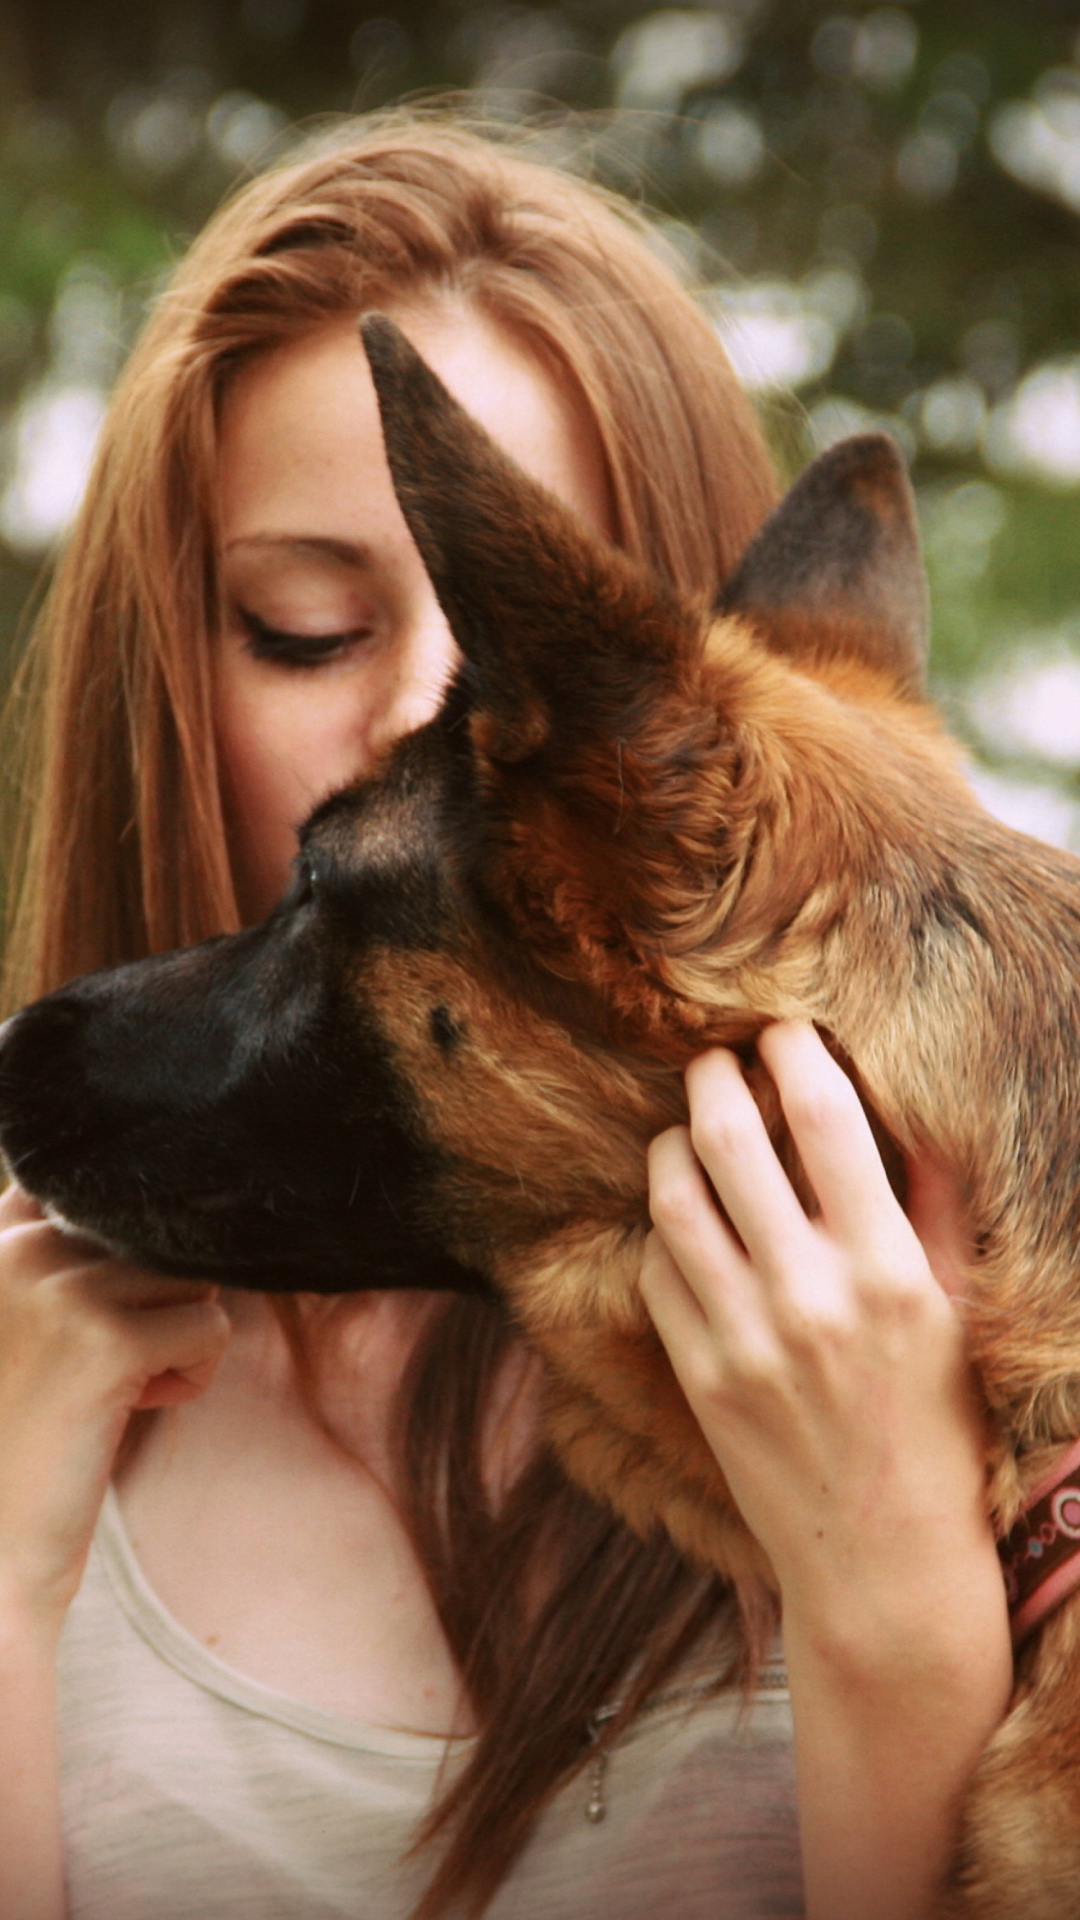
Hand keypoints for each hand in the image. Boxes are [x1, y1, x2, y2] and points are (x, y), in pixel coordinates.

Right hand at [0, 1183, 230, 1635]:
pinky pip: (210, 1329)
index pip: (101, 1188)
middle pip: (160, 1235)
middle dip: (158, 1299)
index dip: (134, 1243)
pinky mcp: (106, 1343)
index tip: (111, 1314)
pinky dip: (195, 1375)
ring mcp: (61, 1291)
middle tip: (107, 1364)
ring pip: (194, 1276)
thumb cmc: (29, 1420)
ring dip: (179, 1335)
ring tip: (119, 1384)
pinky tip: (136, 1408)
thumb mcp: (33, 1308)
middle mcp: (21, 1250)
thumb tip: (175, 1182)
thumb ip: (66, 1244)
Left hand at [640, 1023, 998, 1649]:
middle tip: (716, 1060)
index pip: (827, 1118)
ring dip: (672, 1143)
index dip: (796, 1054)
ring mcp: (743, 1337)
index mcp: (888, 1270)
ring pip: (673, 1198)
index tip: (786, 1032)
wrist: (882, 1562)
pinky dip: (661, 1230)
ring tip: (688, 1129)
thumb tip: (921, 1109)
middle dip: (714, 1077)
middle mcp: (810, 1296)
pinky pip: (653, 1270)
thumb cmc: (935, 1428)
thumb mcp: (957, 1313)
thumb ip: (934, 1209)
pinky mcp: (697, 1375)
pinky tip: (683, 1221)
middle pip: (730, 1138)